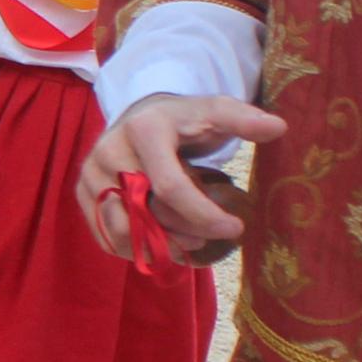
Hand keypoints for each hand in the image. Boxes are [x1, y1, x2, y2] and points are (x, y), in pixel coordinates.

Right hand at [75, 94, 284, 260]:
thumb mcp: (215, 112)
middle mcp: (109, 150)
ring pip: (122, 230)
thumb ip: (244, 119)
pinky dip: (134, 249)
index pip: (171, 186)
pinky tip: (161, 243)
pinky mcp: (83, 194)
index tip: (235, 227)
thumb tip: (278, 127)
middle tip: (210, 236)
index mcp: (144, 129)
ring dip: (158, 245)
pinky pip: (105, 236)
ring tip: (187, 242)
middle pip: (147, 212)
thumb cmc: (184, 120)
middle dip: (185, 232)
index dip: (204, 215)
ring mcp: (90, 174)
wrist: (141, 116)